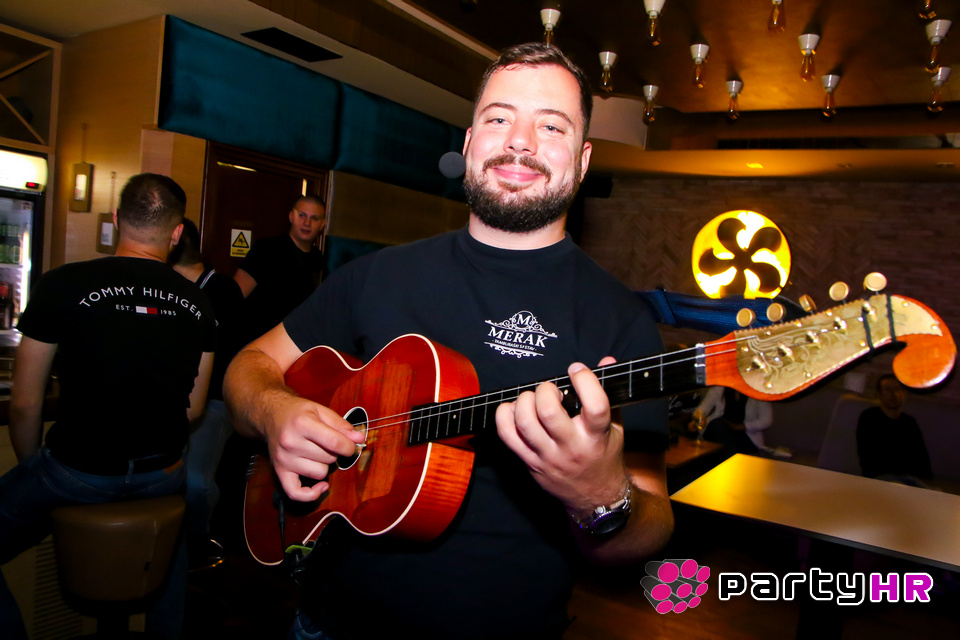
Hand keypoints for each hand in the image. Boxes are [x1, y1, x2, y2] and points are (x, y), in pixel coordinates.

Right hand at [265, 395, 365, 501]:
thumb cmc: (298, 413)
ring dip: (324, 465)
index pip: (334, 442)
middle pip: (328, 458)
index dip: (349, 446)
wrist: (271, 416)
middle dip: (334, 452)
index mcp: (302, 424)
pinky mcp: (280, 472)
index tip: (352, 445)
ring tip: (317, 453)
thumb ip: (341, 424)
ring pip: (319, 473)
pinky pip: (296, 493)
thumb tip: (359, 438)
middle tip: (327, 443)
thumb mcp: (320, 410)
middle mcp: (291, 442)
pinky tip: (321, 486)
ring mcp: (284, 459)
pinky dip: (311, 494)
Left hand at [496, 357, 627, 516]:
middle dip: (545, 391)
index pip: (595, 405)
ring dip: (524, 401)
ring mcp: (547, 456)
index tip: (577, 370)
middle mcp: (571, 447)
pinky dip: (504, 416)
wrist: (594, 497)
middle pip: (549, 413)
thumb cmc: (603, 456)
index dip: (584, 381)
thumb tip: (606, 360)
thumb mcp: (615, 427)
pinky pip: (507, 436)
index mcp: (597, 436)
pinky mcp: (530, 462)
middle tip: (549, 390)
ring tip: (533, 399)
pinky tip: (514, 410)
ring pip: (525, 423)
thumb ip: (608, 393)